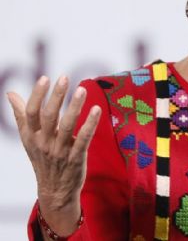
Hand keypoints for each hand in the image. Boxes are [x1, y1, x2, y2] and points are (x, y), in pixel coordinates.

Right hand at [7, 76, 100, 235]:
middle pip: (49, 116)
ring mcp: (60, 150)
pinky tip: (97, 110)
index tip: (45, 78)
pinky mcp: (76, 157)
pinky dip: (90, 124)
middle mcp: (44, 142)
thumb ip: (22, 115)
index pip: (31, 113)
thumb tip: (10, 93)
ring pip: (67, 126)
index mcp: (31, 136)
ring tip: (82, 89)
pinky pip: (83, 139)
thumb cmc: (42, 158)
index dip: (37, 95)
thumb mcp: (29, 138)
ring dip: (75, 107)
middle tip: (65, 78)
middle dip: (56, 96)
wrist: (54, 190)